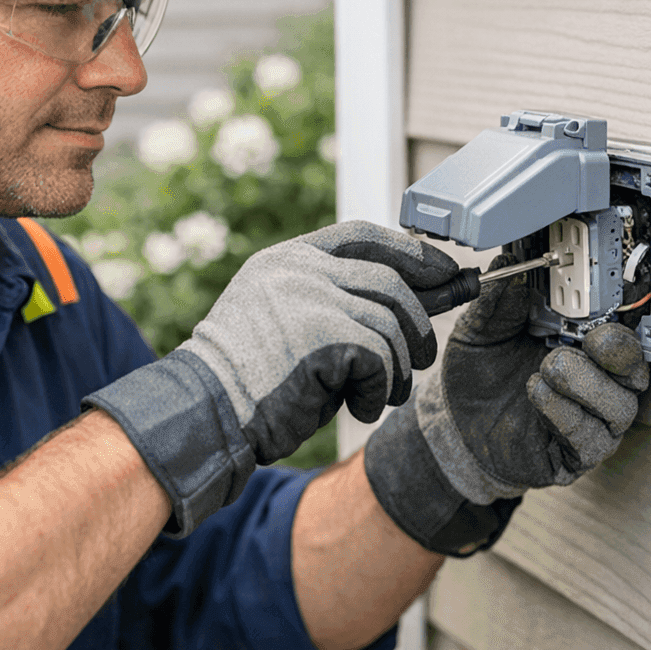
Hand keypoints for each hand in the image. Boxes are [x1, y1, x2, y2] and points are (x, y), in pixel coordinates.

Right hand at [84, 220, 456, 533]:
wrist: (205, 412)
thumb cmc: (250, 380)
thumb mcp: (291, 321)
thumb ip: (340, 300)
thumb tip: (429, 290)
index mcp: (286, 258)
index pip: (362, 236)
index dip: (411, 251)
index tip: (445, 271)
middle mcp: (298, 269)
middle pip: (389, 280)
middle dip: (420, 320)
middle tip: (424, 356)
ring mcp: (309, 296)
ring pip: (390, 323)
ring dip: (399, 366)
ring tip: (384, 393)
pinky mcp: (322, 334)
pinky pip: (380, 356)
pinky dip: (380, 389)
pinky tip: (361, 407)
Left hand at [363, 254, 648, 554]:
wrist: (454, 422)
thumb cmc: (481, 371)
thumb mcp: (481, 329)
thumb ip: (496, 300)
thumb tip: (507, 265)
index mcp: (582, 345)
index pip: (621, 328)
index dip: (618, 313)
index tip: (598, 298)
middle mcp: (597, 383)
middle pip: (635, 368)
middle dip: (616, 351)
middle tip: (585, 339)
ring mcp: (592, 422)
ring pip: (620, 406)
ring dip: (586, 384)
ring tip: (546, 369)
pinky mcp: (576, 456)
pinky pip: (591, 440)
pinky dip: (566, 414)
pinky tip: (537, 394)